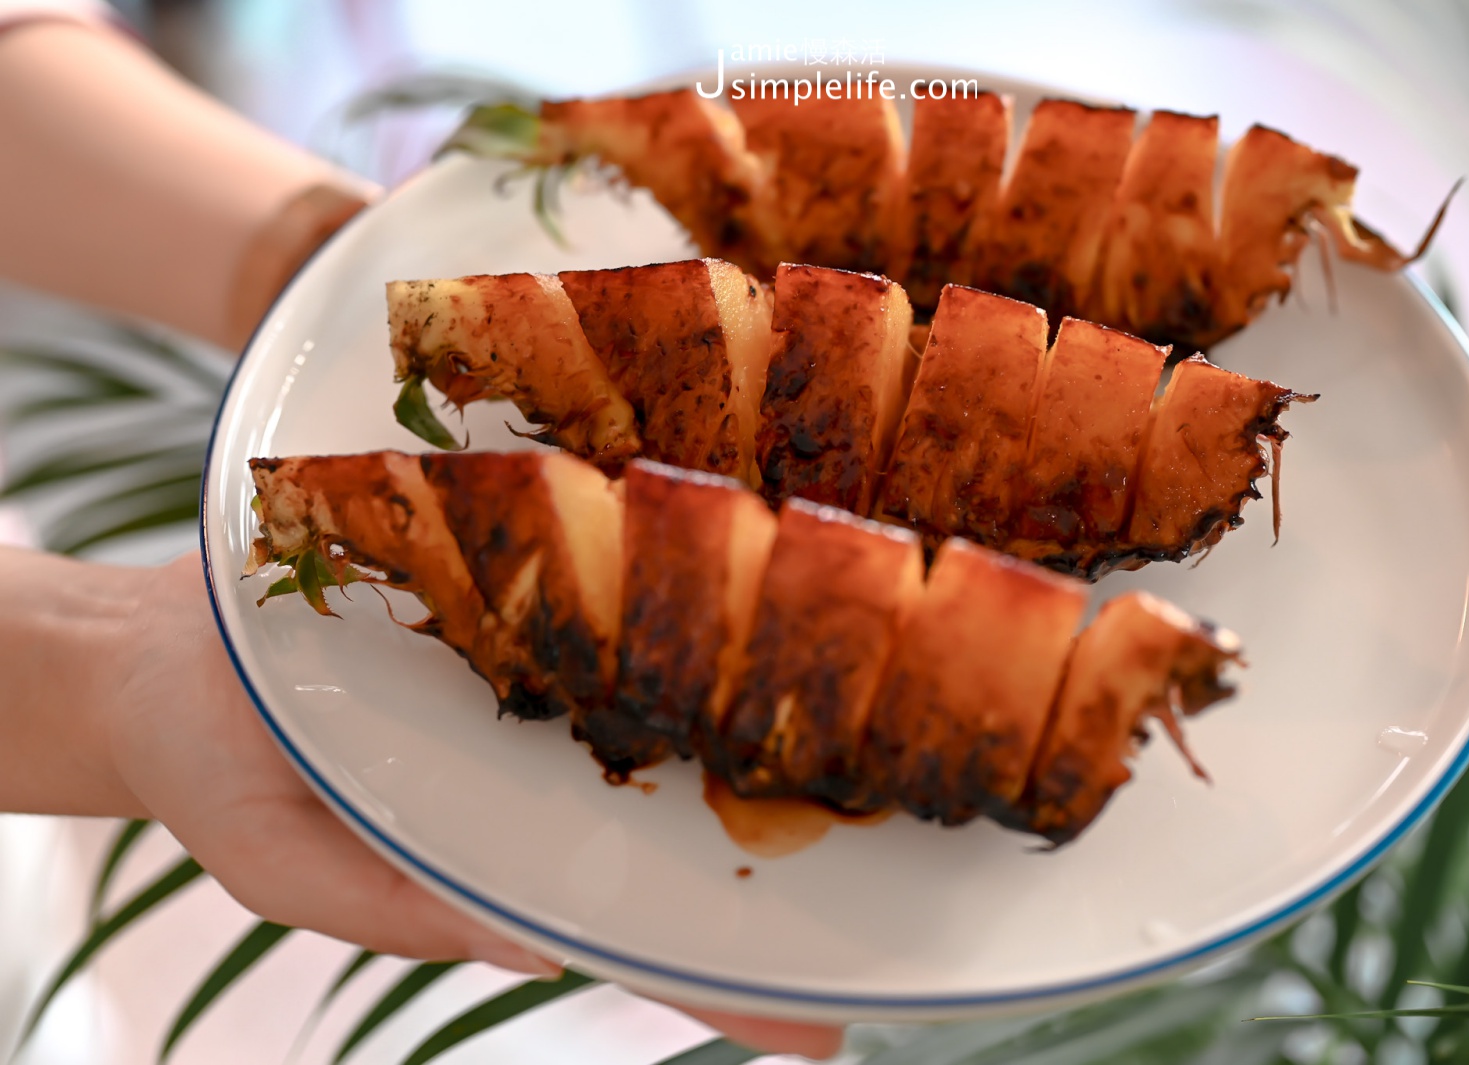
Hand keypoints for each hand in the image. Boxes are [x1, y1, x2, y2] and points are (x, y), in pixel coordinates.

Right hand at [102, 552, 841, 1059]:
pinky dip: (675, 603)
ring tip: (882, 734)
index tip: (827, 1028)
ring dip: (763, 724)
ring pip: (668, 712)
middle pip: (683, 822)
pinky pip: (612, 602)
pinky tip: (757, 587)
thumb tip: (537, 949)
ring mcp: (543, 683)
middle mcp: (544, 771)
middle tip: (916, 882)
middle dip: (791, 856)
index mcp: (501, 855)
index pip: (632, 935)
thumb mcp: (287, 869)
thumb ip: (406, 912)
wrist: (156, 652)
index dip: (725, 985)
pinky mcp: (523, 592)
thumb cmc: (213, 778)